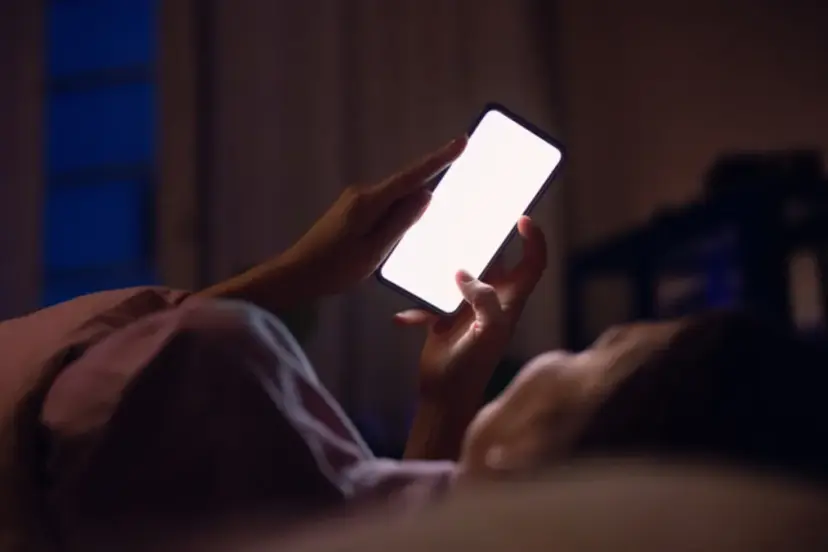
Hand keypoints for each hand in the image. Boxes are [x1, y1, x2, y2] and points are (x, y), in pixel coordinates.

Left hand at [278, 136, 467, 297]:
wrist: (296, 274)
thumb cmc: (335, 267)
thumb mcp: (374, 250)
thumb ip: (400, 222)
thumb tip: (426, 194)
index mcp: (370, 201)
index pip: (412, 176)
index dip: (438, 159)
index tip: (461, 142)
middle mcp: (362, 194)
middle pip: (405, 185)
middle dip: (430, 182)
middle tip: (456, 182)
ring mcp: (355, 201)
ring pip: (394, 198)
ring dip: (412, 205)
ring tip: (434, 216)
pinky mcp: (352, 211)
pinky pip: (384, 206)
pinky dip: (398, 212)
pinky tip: (404, 227)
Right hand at [394, 216, 547, 400]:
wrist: (444, 397)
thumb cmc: (471, 367)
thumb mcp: (486, 333)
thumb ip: (483, 301)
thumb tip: (463, 273)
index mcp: (508, 302)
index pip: (532, 264)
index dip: (534, 240)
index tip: (522, 219)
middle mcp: (491, 301)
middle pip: (494, 261)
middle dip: (484, 240)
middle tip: (468, 219)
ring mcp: (467, 308)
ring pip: (460, 275)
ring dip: (444, 267)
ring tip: (428, 253)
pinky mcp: (444, 318)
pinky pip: (429, 302)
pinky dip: (416, 309)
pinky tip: (403, 319)